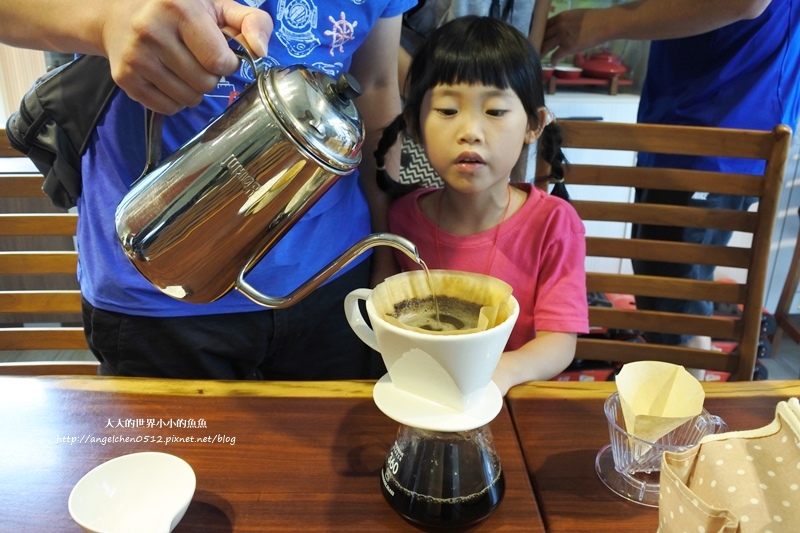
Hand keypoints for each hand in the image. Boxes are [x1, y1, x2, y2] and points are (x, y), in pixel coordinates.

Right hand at [100, 0, 272, 113]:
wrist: (118, 14)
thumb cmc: (178, 10)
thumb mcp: (218, 6)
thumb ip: (252, 22)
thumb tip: (261, 51)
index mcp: (179, 9)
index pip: (219, 61)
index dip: (226, 63)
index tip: (219, 52)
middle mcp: (152, 30)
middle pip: (205, 84)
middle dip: (210, 77)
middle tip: (198, 59)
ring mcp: (135, 56)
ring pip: (188, 99)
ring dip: (194, 90)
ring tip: (183, 67)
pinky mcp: (124, 78)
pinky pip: (168, 108)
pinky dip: (175, 99)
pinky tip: (168, 78)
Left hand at [541, 9, 602, 64]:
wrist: (605, 23)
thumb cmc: (595, 19)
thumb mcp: (576, 15)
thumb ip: (566, 20)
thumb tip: (560, 27)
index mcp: (561, 17)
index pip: (545, 25)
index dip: (540, 32)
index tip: (537, 37)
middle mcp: (559, 25)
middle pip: (543, 35)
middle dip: (538, 42)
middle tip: (534, 49)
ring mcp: (563, 36)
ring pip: (546, 45)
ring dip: (541, 52)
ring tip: (538, 57)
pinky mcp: (568, 47)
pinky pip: (555, 55)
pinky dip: (553, 60)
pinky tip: (552, 63)